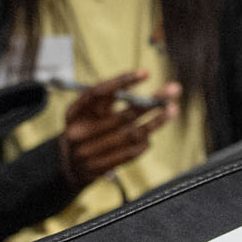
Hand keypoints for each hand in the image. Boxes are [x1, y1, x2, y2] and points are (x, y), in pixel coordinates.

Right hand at [59, 71, 180, 184]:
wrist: (68, 164)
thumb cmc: (83, 128)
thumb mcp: (84, 110)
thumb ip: (105, 99)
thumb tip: (139, 80)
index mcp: (75, 112)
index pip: (99, 92)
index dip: (122, 81)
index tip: (146, 74)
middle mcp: (80, 132)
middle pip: (123, 115)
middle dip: (151, 102)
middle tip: (172, 90)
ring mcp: (90, 152)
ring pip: (131, 135)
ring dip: (155, 122)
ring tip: (171, 110)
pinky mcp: (101, 167)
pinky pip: (130, 153)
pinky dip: (144, 142)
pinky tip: (150, 135)